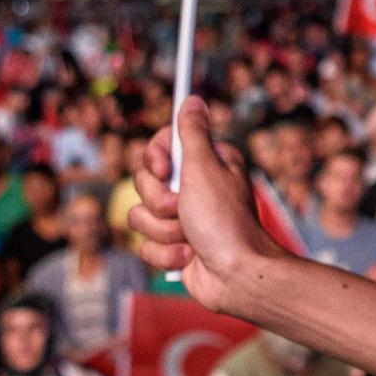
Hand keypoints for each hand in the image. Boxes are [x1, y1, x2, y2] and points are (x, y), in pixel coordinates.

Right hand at [128, 99, 284, 312]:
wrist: (235, 276)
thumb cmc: (224, 221)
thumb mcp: (205, 168)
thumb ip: (192, 133)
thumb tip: (192, 100)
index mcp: (205, 163)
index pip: (161, 145)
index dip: (155, 158)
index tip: (165, 169)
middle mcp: (193, 187)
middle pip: (144, 182)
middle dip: (159, 201)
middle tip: (182, 209)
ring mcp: (182, 218)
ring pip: (140, 215)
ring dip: (163, 230)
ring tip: (190, 238)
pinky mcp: (173, 245)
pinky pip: (146, 244)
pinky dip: (166, 253)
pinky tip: (189, 257)